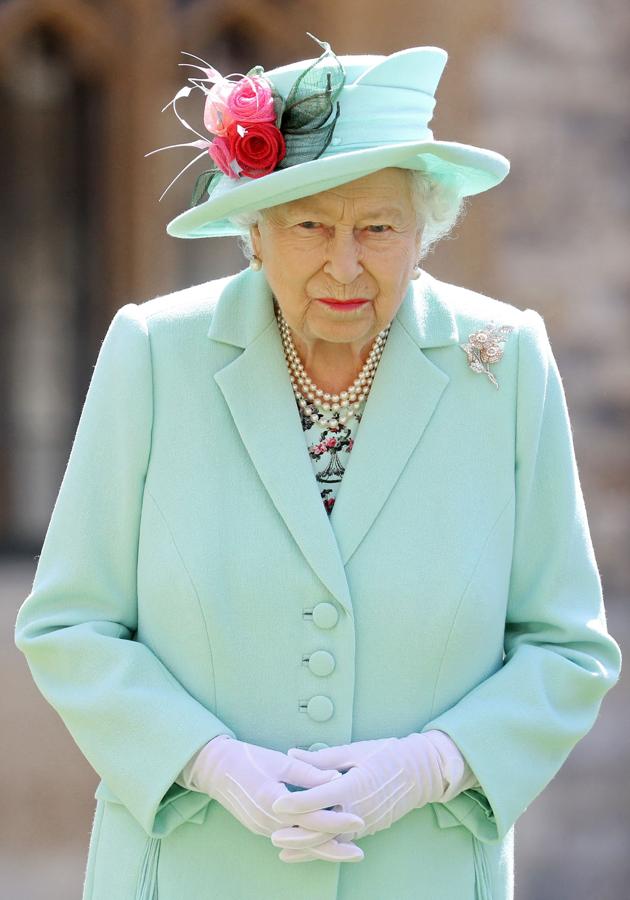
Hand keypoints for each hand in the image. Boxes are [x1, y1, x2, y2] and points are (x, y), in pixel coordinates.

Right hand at [181, 735, 364, 861]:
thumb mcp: (281, 762)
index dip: (337, 820)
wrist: (215, 769)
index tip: (359, 820)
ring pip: (298, 844)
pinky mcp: (260, 827)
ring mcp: (263, 828)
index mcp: (274, 802)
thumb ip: (309, 773)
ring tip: (345, 851)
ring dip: (321, 849)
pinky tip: (320, 843)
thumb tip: (336, 779)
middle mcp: (268, 822)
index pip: (312, 818)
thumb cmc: (249, 759)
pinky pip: (288, 840)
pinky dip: (306, 843)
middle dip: (334, 847)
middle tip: (360, 852)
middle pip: (307, 841)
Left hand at [270, 731, 463, 857]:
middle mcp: (359, 809)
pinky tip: (307, 850)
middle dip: (296, 834)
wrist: (421, 773)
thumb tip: (291, 753)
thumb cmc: (387, 754)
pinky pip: (342, 841)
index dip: (296, 802)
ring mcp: (365, 823)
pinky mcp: (368, 829)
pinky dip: (324, 846)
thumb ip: (321, 758)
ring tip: (283, 850)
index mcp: (354, 786)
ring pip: (332, 841)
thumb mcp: (354, 751)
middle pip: (323, 828)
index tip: (275, 803)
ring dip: (307, 847)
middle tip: (273, 835)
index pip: (319, 798)